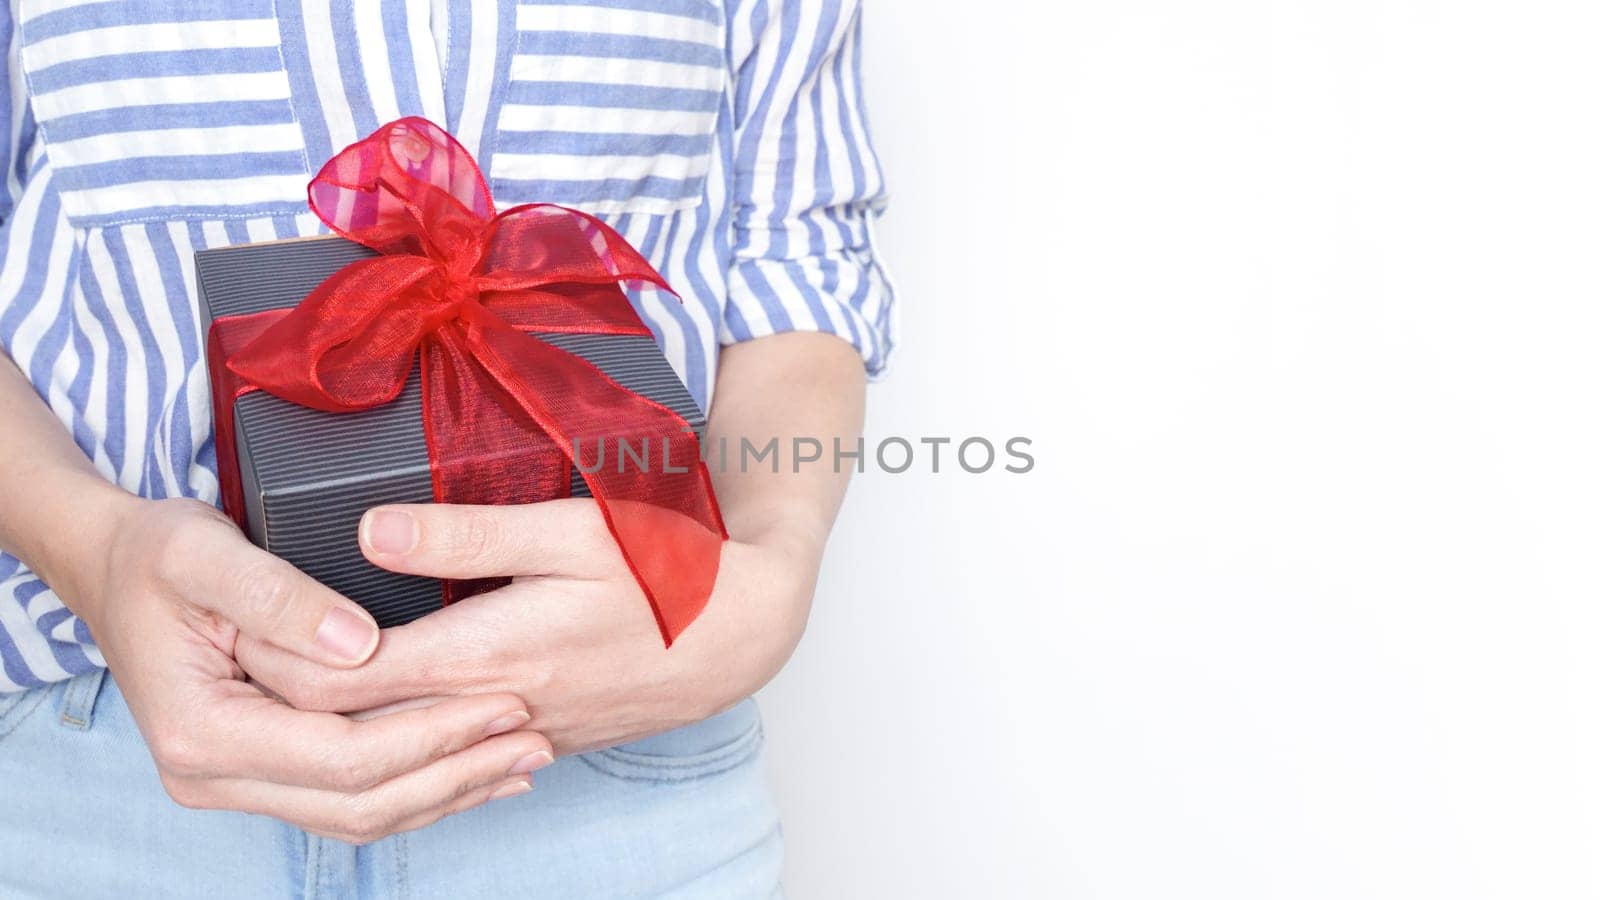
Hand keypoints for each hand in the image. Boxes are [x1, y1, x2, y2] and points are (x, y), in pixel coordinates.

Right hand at [67, 497, 553, 843]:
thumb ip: (280, 598)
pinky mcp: (263, 770)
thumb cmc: (155, 555)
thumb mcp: (204, 553)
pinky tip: (475, 767)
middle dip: (454, 773)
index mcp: (203, 731)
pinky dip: (417, 787)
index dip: (431, 736)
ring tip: (523, 757)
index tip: (503, 703)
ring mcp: (236, 781)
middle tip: (532, 738)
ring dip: (446, 791)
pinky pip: (349, 798)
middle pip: (358, 803)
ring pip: (359, 816)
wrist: (113, 567)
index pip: (342, 757)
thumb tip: (359, 645)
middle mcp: (214, 774)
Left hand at [236, 499, 818, 754]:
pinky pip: (448, 753)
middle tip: (233, 649)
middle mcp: (493, 708)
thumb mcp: (569, 528)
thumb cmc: (665, 570)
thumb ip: (465, 531)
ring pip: (400, 748)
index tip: (234, 618)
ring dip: (336, 721)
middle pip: (356, 725)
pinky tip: (373, 713)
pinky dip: (397, 736)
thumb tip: (369, 532)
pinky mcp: (541, 739)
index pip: (345, 679)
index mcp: (488, 653)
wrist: (744, 632)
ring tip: (281, 682)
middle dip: (286, 694)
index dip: (279, 655)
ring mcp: (517, 733)